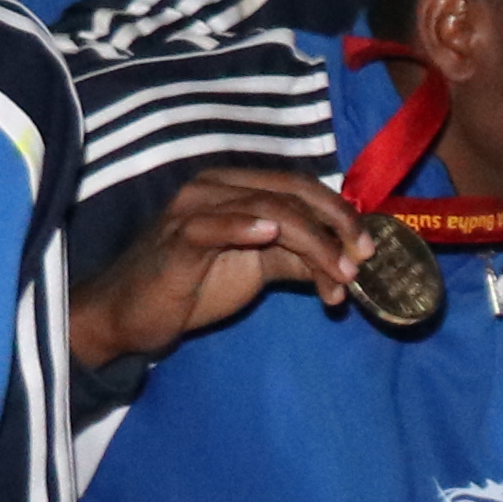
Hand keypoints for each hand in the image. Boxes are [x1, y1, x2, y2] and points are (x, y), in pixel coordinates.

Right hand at [71, 163, 366, 368]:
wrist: (132, 315)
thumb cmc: (191, 285)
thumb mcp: (257, 268)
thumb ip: (298, 259)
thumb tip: (348, 264)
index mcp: (237, 187)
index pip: (300, 187)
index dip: (340, 213)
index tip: (370, 248)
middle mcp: (216, 187)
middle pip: (291, 192)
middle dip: (336, 226)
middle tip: (362, 261)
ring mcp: (194, 208)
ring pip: (268, 210)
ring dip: (312, 243)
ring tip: (339, 274)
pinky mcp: (176, 238)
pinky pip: (213, 225)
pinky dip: (244, 226)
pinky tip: (271, 234)